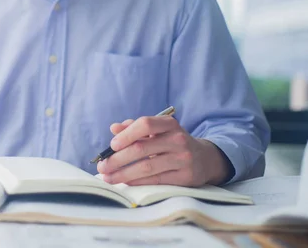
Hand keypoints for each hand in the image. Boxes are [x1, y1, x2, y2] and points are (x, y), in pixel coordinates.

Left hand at [96, 116, 230, 186]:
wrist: (205, 159)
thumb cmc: (171, 142)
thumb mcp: (158, 131)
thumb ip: (135, 128)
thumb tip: (113, 128)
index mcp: (169, 124)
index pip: (145, 124)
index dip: (126, 134)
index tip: (112, 146)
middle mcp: (178, 139)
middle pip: (142, 149)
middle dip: (117, 159)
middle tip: (102, 166)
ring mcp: (183, 159)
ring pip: (146, 167)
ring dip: (123, 173)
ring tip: (108, 177)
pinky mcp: (186, 177)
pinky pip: (156, 180)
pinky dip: (137, 181)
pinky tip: (125, 182)